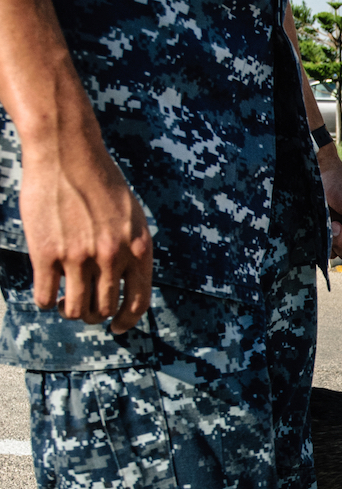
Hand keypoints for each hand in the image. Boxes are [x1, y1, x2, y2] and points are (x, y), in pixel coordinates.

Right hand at [20, 140, 152, 333]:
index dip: (127, 321)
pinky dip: (46, 301)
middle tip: (84, 309)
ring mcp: (79, 256)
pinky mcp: (46, 252)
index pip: (138, 302)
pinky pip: (46, 295)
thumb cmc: (100, 181)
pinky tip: (46, 294)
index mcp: (138, 249)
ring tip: (64, 303)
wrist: (67, 151)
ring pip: (76, 309)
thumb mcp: (131, 217)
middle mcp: (112, 257)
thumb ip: (131, 249)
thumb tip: (127, 282)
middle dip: (95, 316)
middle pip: (105, 309)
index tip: (117, 328)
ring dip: (70, 312)